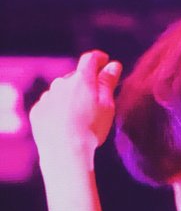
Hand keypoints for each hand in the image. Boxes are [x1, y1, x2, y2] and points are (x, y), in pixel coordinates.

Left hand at [30, 51, 121, 169]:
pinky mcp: (38, 111)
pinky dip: (57, 109)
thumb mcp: (107, 105)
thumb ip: (108, 83)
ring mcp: (47, 97)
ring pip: (61, 91)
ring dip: (70, 96)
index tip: (105, 61)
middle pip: (75, 77)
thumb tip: (113, 64)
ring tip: (79, 116)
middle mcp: (61, 83)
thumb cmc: (91, 129)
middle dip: (85, 82)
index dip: (99, 58)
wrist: (65, 152)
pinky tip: (64, 124)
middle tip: (95, 98)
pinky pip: (49, 105)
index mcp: (82, 79)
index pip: (90, 59)